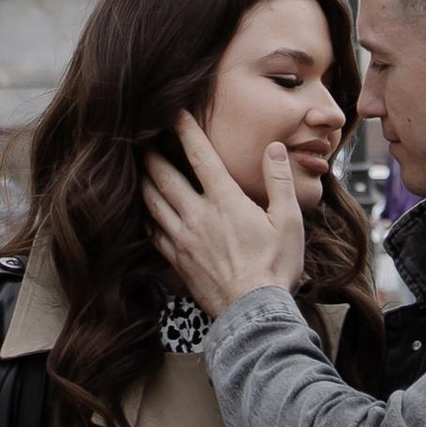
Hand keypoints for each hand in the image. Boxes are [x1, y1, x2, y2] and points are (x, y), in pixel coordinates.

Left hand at [143, 109, 304, 319]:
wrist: (253, 315)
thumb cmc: (275, 268)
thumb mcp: (289, 221)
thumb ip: (280, 181)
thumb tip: (274, 148)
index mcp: (225, 201)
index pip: (199, 155)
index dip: (184, 129)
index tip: (174, 112)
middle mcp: (197, 215)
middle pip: (163, 175)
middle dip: (151, 151)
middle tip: (140, 134)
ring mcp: (183, 239)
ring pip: (152, 201)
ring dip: (143, 180)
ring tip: (136, 165)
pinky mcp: (175, 260)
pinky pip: (152, 231)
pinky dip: (145, 215)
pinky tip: (145, 210)